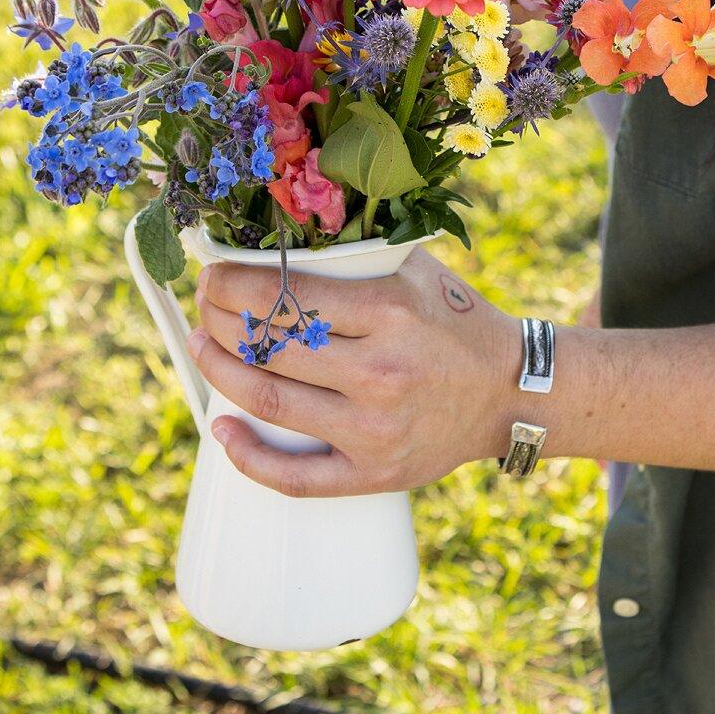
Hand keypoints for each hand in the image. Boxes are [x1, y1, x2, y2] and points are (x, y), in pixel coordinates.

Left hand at [189, 248, 520, 496]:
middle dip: (218, 320)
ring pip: (268, 400)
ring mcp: (375, 429)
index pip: (285, 295)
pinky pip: (294, 477)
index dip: (232, 284)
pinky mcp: (373, 473)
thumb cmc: (457, 325)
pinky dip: (247, 455)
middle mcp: (381, 372)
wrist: (511, 393)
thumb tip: (276, 235)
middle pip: (268, 345)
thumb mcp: (417, 272)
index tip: (212, 275)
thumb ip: (357, 255)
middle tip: (204, 306)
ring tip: (203, 347)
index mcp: (391, 312)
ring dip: (220, 371)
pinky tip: (222, 426)